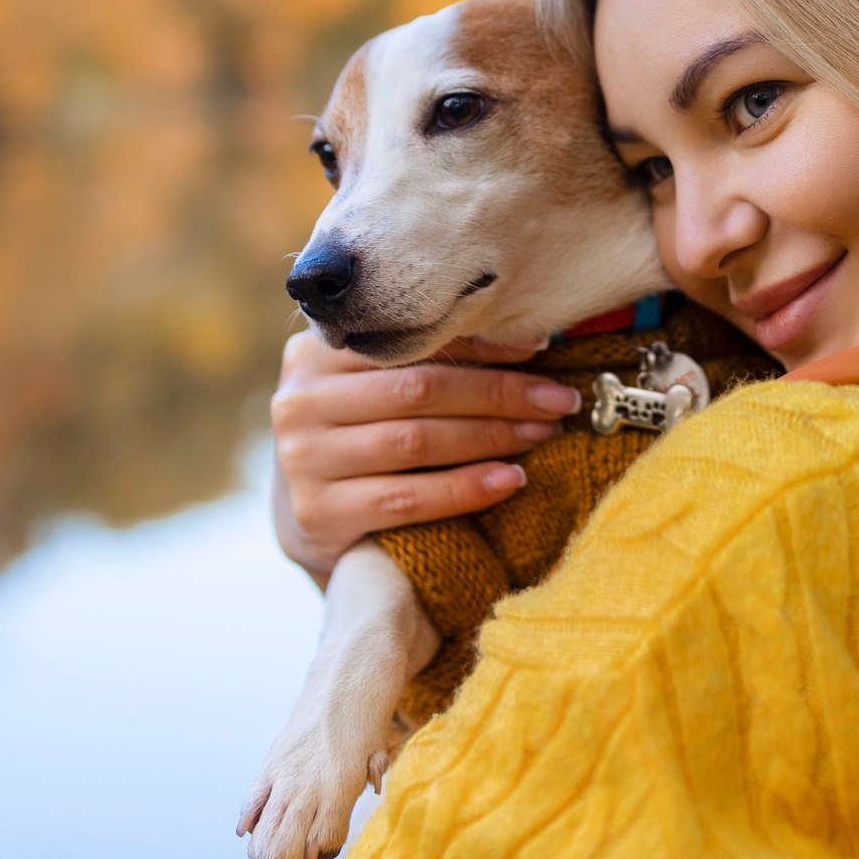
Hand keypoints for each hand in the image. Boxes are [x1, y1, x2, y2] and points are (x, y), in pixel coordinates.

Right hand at [269, 329, 584, 584]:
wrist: (309, 518)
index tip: (539, 349)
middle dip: (498, 393)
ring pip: (415, 441)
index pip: (408, 342)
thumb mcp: (374, 391)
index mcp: (315, 354)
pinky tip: (511, 479)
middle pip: (417, 389)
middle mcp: (300, 401)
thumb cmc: (360, 439)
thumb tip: (528, 339)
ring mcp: (304, 460)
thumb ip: (423, 362)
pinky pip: (408, 498)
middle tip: (558, 399)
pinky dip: (466, 488)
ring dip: (491, 437)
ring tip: (542, 434)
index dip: (478, 344)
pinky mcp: (319, 513)